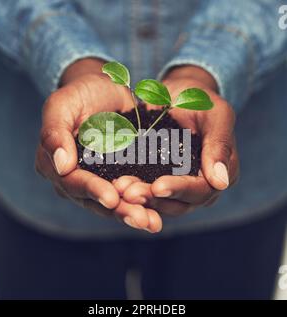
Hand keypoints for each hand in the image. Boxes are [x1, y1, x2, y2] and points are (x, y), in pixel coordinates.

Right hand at [35, 58, 161, 232]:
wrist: (105, 89)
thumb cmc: (80, 93)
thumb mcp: (62, 104)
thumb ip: (55, 132)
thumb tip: (60, 166)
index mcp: (54, 164)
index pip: (72, 182)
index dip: (92, 191)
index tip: (112, 198)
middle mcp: (74, 178)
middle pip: (94, 200)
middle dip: (118, 211)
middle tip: (141, 220)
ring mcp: (97, 180)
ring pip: (114, 203)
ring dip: (133, 213)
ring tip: (153, 223)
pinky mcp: (118, 176)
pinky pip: (129, 193)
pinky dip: (143, 203)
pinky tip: (158, 215)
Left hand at [114, 66, 238, 220]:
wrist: (178, 96)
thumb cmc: (201, 101)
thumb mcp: (216, 115)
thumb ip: (219, 145)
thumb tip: (221, 182)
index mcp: (221, 174)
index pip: (201, 190)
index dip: (179, 189)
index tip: (158, 186)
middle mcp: (199, 186)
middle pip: (178, 203)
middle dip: (153, 198)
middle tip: (129, 192)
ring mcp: (177, 185)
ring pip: (159, 201)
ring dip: (139, 198)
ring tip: (119, 190)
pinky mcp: (156, 179)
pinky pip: (144, 189)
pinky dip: (130, 189)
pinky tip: (113, 185)